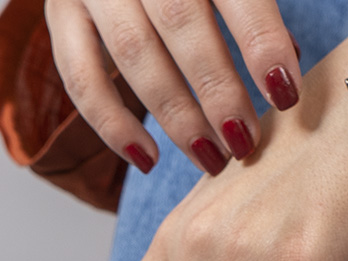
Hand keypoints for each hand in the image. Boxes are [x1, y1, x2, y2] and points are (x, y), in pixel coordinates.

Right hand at [44, 0, 301, 175]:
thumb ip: (250, 3)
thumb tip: (286, 64)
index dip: (261, 42)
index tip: (285, 93)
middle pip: (180, 24)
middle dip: (217, 91)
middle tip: (245, 141)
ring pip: (134, 55)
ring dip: (175, 115)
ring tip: (209, 157)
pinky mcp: (60, 14)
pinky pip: (81, 79)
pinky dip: (113, 125)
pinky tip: (147, 159)